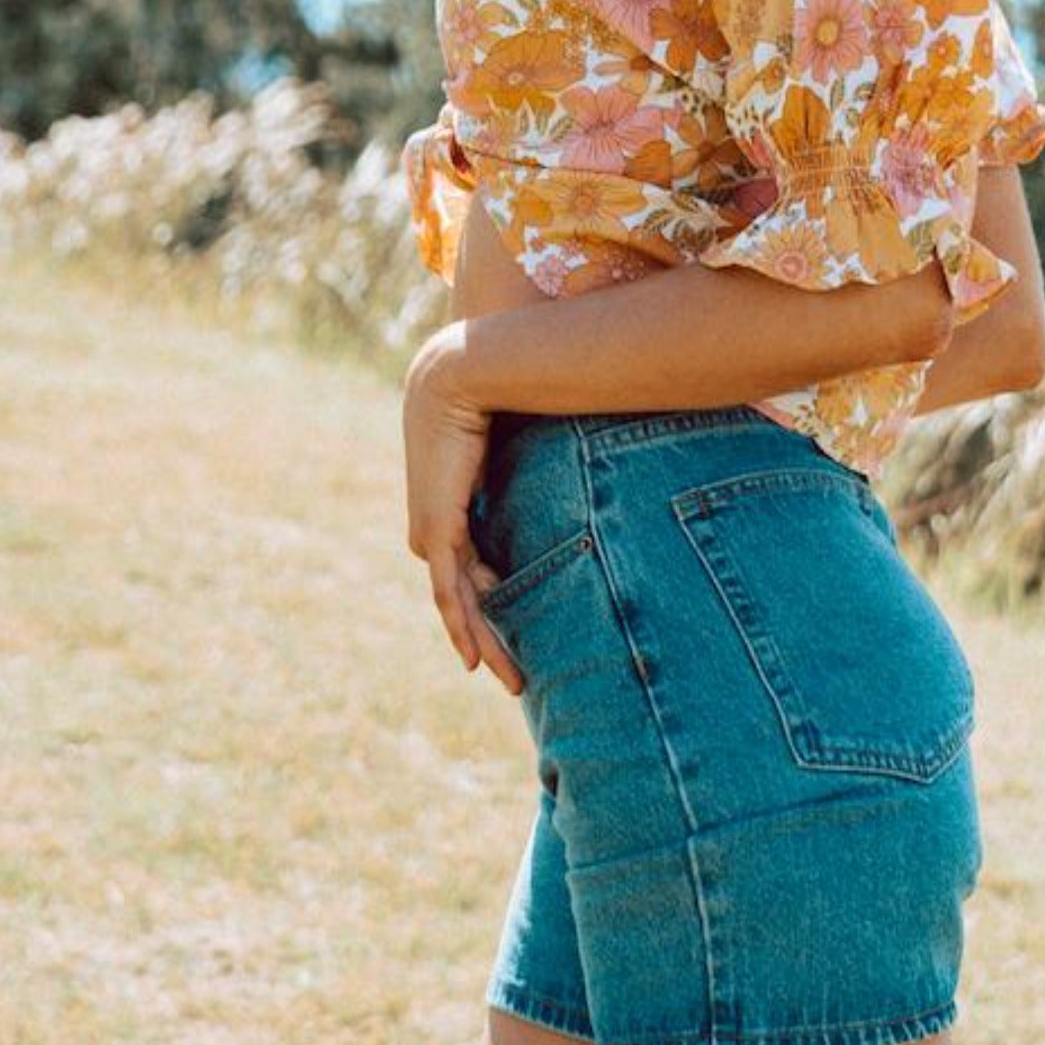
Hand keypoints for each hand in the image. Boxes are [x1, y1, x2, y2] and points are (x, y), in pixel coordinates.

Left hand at [401, 326, 524, 695]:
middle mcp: (436, 519)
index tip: (523, 628)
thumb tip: (611, 426)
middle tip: (519, 675)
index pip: (472, 562)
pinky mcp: (435, 529)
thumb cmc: (503, 385)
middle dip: (490, 635)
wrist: (463, 365)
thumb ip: (558, 450)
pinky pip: (450, 591)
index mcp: (455, 498)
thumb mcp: (536, 434)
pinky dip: (462, 626)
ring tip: (514, 678)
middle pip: (463, 592)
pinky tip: (474, 660)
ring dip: (483, 642)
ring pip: (457, 601)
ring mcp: (432, 526)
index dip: (494, 599)